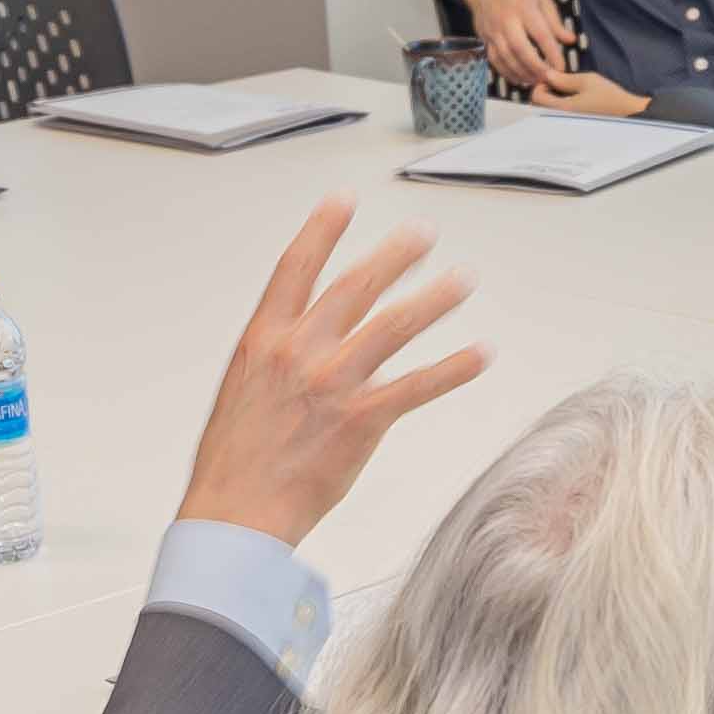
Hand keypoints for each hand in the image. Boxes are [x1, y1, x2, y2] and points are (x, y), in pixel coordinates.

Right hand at [174, 198, 483, 546]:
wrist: (235, 512)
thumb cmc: (235, 460)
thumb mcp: (243, 389)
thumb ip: (277, 357)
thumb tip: (302, 340)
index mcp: (264, 340)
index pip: (296, 267)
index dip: (322, 229)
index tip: (344, 201)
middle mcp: (300, 351)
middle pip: (356, 286)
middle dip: (395, 255)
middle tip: (423, 234)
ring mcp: (333, 383)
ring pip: (394, 325)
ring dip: (435, 298)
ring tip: (462, 279)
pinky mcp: (361, 420)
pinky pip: (418, 386)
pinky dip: (454, 368)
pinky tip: (479, 353)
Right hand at [456, 0, 583, 102]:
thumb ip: (555, 21)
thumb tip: (571, 40)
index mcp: (524, 8)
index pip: (541, 34)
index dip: (552, 53)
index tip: (562, 67)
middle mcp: (507, 20)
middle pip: (520, 49)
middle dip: (536, 67)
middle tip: (549, 79)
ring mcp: (493, 30)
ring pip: (506, 57)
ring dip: (522, 73)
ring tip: (536, 82)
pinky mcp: (484, 38)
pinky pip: (494, 60)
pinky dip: (506, 73)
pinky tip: (519, 80)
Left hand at [539, 69, 652, 117]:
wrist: (630, 116)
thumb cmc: (611, 99)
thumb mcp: (588, 81)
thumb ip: (564, 79)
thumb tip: (548, 75)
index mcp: (562, 109)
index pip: (535, 96)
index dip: (541, 83)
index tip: (553, 78)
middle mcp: (561, 121)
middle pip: (539, 107)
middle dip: (546, 93)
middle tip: (560, 85)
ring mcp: (568, 128)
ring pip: (549, 113)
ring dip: (553, 102)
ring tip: (570, 94)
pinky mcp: (575, 130)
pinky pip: (559, 119)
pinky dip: (562, 110)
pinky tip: (576, 103)